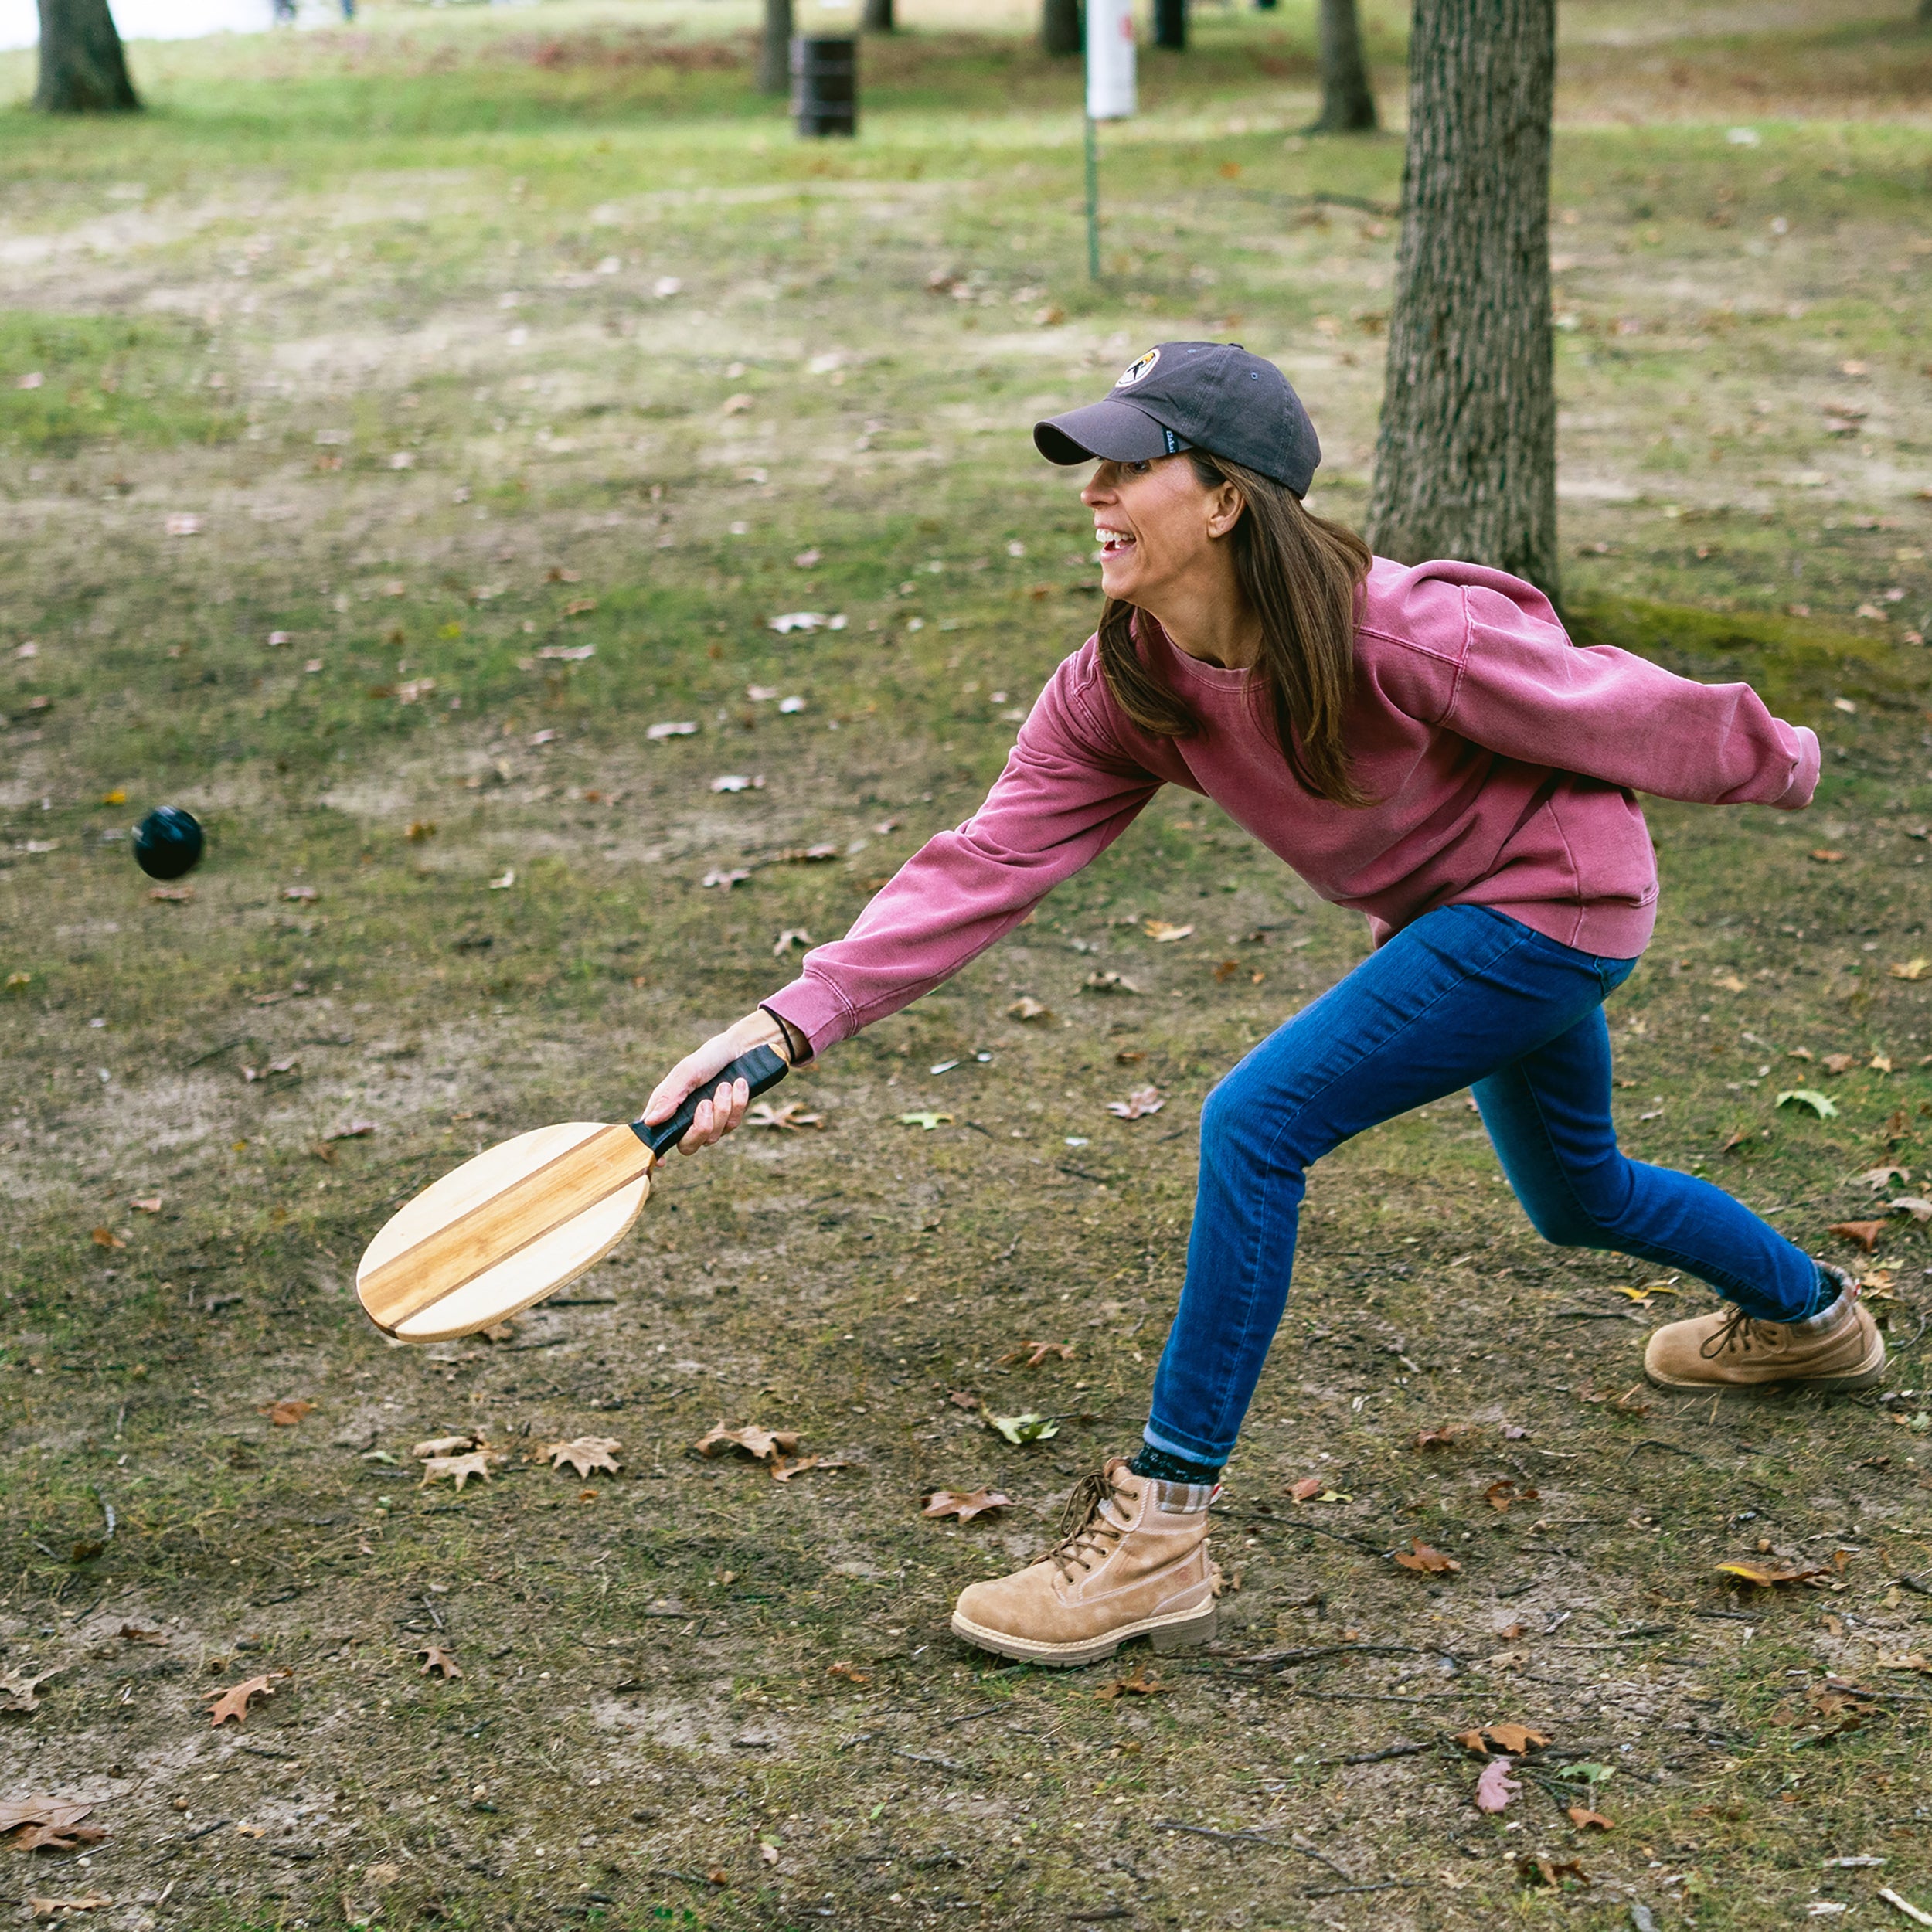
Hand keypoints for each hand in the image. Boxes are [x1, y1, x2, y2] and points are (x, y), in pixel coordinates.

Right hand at [641, 1009, 789, 1155]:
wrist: (741, 1050)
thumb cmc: (708, 1059)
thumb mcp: (686, 1073)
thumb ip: (669, 1097)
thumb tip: (651, 1122)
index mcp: (669, 1109)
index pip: (658, 1137)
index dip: (657, 1153)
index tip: (661, 1161)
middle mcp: (687, 1120)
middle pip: (687, 1147)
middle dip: (700, 1128)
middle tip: (705, 1103)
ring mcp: (710, 1122)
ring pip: (713, 1136)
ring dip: (722, 1109)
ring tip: (725, 1084)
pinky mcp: (729, 1120)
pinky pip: (733, 1124)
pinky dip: (737, 1104)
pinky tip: (739, 1085)